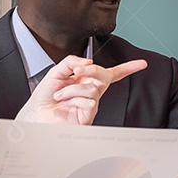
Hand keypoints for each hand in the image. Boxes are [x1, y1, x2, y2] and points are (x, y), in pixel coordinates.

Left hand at [16, 54, 147, 124]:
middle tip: (77, 70)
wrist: (35, 115)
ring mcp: (90, 105)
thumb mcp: (55, 72)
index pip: (110, 74)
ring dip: (73, 88)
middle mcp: (90, 92)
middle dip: (92, 69)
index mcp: (84, 81)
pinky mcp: (88, 116)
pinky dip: (74, 99)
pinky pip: (90, 101)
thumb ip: (71, 61)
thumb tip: (88, 61)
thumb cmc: (43, 97)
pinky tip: (65, 104)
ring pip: (93, 88)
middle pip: (104, 75)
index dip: (127, 68)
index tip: (142, 64)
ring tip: (60, 95)